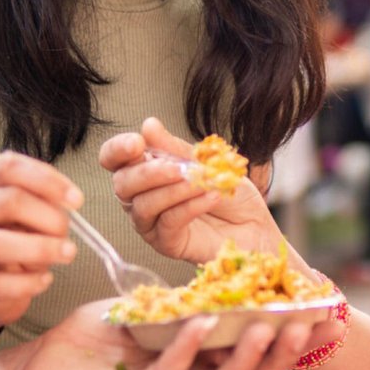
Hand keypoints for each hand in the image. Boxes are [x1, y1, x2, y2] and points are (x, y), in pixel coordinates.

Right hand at [0, 151, 80, 332]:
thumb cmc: (14, 241)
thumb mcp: (27, 214)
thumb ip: (43, 201)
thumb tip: (69, 202)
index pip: (7, 167)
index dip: (45, 180)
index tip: (76, 200)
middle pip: (6, 201)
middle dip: (48, 216)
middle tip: (67, 232)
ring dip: (40, 248)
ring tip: (66, 254)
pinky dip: (28, 282)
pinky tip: (45, 280)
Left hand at [11, 299, 341, 369]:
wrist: (39, 365)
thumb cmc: (97, 337)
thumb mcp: (152, 311)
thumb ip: (188, 303)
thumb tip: (229, 280)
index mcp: (200, 367)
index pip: (257, 358)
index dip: (293, 341)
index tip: (328, 316)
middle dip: (284, 354)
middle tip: (310, 324)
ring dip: (246, 357)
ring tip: (266, 326)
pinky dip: (188, 350)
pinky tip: (202, 323)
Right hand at [99, 118, 282, 263]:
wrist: (256, 225)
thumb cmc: (229, 194)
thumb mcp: (207, 162)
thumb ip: (175, 148)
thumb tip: (148, 125)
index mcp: (145, 172)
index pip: (113, 159)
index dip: (117, 150)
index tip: (137, 143)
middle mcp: (141, 198)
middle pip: (122, 184)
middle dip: (148, 173)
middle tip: (179, 168)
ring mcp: (152, 223)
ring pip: (143, 206)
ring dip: (174, 190)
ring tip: (201, 182)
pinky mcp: (167, 244)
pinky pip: (169, 223)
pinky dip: (190, 206)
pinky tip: (210, 197)